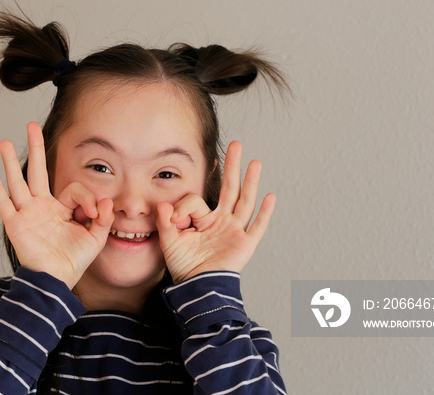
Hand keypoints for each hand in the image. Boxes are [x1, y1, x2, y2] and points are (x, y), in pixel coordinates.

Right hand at [0, 122, 113, 288]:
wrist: (56, 281)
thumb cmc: (73, 261)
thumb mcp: (95, 238)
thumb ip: (103, 218)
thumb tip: (105, 200)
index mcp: (61, 209)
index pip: (73, 189)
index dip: (87, 198)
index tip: (94, 214)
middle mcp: (42, 207)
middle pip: (38, 172)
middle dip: (37, 148)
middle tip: (32, 125)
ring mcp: (27, 214)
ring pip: (18, 183)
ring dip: (11, 162)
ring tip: (5, 142)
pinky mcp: (16, 225)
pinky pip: (4, 204)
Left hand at [156, 141, 275, 283]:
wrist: (197, 288)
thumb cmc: (184, 267)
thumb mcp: (169, 242)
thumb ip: (165, 222)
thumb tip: (163, 204)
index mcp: (204, 219)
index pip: (195, 201)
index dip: (183, 208)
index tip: (176, 221)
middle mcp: (222, 220)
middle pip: (229, 188)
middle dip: (232, 166)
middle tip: (235, 144)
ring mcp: (235, 231)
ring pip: (245, 201)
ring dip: (250, 181)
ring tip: (255, 162)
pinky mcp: (245, 245)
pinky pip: (257, 227)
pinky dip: (264, 213)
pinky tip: (270, 196)